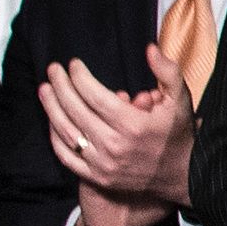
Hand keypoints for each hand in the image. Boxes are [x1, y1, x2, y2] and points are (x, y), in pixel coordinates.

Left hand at [43, 52, 195, 224]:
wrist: (181, 175)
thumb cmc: (178, 133)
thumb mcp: (180, 100)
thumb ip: (167, 71)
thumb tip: (149, 48)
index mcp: (133, 125)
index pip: (95, 95)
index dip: (79, 76)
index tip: (73, 64)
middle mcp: (114, 145)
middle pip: (76, 110)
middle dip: (61, 86)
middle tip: (53, 70)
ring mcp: (103, 164)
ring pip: (66, 132)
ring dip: (51, 108)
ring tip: (45, 89)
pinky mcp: (97, 177)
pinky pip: (67, 156)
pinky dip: (55, 137)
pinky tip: (52, 119)